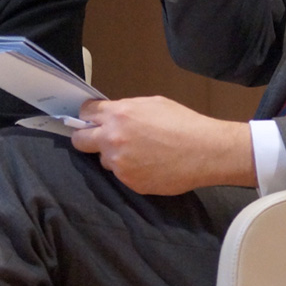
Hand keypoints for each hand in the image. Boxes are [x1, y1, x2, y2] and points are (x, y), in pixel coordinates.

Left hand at [68, 96, 253, 195]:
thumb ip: (126, 109)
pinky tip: (150, 165)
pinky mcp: (129, 181)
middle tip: (99, 139)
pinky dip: (131, 170)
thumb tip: (112, 115)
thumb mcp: (152, 104)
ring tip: (141, 153)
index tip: (92, 120)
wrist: (205, 151)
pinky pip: (121, 175)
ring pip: (104, 160)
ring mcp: (119, 163)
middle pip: (80, 140)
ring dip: (114, 156)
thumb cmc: (184, 124)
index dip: (89, 116)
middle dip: (86, 138)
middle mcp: (113, 138)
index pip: (85, 113)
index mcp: (118, 114)